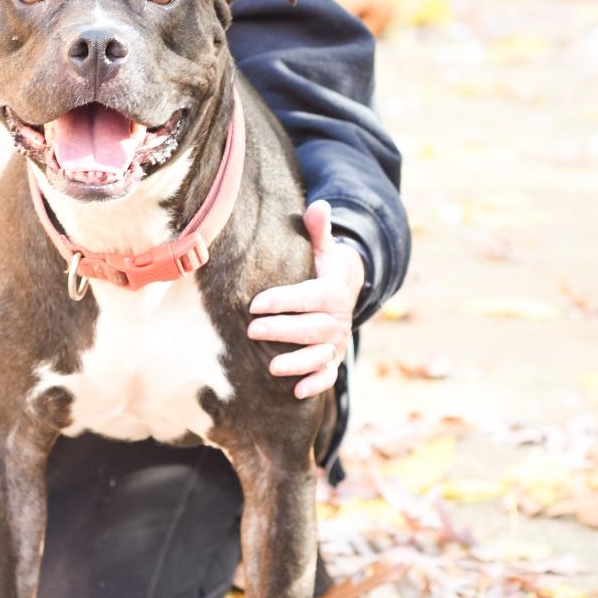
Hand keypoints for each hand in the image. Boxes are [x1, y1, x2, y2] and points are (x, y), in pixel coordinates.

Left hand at [246, 200, 364, 398]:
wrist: (346, 288)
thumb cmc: (323, 266)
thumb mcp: (323, 247)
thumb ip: (319, 229)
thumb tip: (319, 205)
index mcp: (332, 291)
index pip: (309, 297)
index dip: (283, 300)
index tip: (254, 303)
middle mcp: (338, 318)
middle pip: (312, 328)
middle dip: (283, 330)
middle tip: (251, 330)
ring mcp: (337, 341)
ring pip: (321, 355)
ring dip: (298, 363)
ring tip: (272, 367)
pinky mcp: (334, 358)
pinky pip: (329, 375)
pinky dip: (316, 384)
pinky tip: (296, 392)